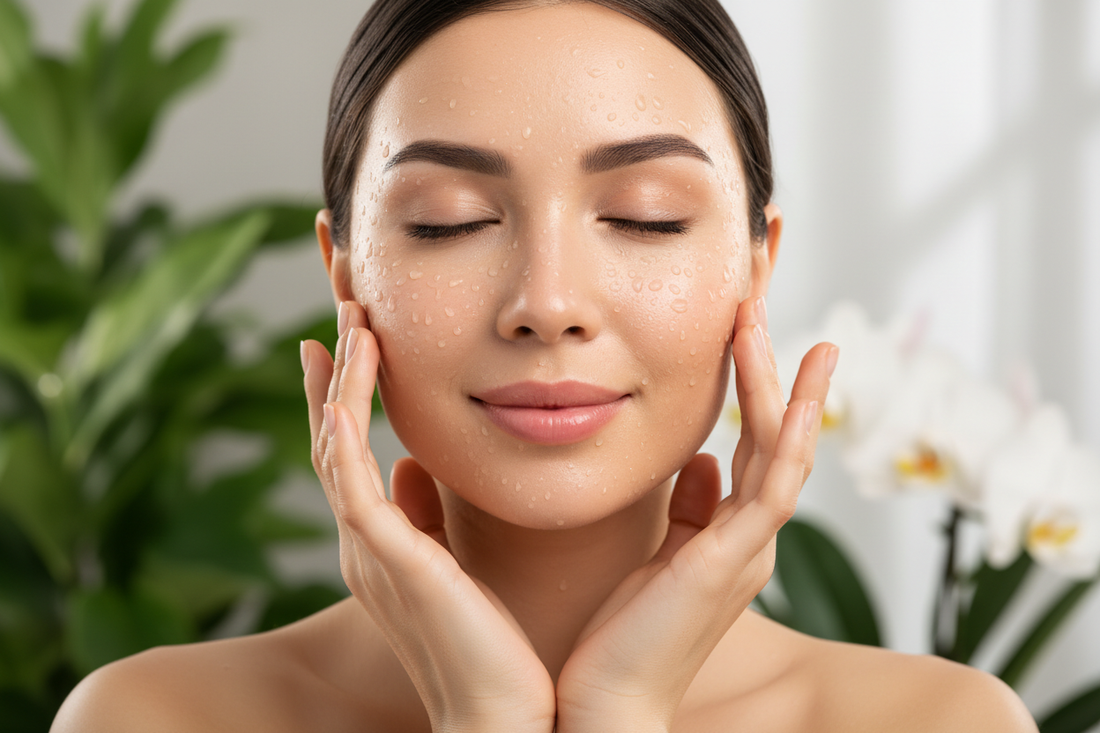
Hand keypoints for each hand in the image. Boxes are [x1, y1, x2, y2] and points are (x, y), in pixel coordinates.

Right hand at [302, 300, 555, 732]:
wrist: (504, 714)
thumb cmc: (494, 646)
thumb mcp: (454, 565)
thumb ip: (426, 518)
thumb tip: (411, 470)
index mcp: (381, 543)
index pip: (353, 452)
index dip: (347, 394)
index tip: (351, 338)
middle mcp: (361, 539)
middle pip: (333, 434)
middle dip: (336, 368)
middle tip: (342, 303)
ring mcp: (364, 545)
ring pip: (335, 438)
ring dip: (341, 372)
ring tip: (349, 312)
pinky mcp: (380, 550)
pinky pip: (350, 461)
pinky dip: (348, 404)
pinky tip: (357, 355)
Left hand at [554, 296, 836, 731]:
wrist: (605, 704)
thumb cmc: (621, 636)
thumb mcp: (658, 555)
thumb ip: (689, 510)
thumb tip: (703, 460)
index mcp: (730, 535)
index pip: (753, 446)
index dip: (753, 387)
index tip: (741, 331)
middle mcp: (750, 539)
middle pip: (775, 436)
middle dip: (772, 368)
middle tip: (757, 302)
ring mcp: (748, 550)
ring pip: (782, 450)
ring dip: (780, 383)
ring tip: (764, 319)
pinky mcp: (735, 561)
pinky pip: (774, 487)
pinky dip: (787, 435)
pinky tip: (788, 391)